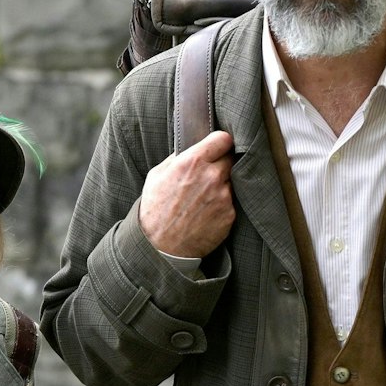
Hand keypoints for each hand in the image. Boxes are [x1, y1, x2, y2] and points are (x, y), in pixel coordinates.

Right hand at [138, 130, 235, 258]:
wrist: (161, 246)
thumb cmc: (155, 210)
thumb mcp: (157, 175)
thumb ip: (178, 159)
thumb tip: (192, 148)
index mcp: (192, 162)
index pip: (223, 138)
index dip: (220, 142)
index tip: (218, 146)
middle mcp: (211, 176)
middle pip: (230, 159)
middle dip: (221, 164)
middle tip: (209, 174)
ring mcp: (223, 196)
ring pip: (231, 181)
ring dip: (221, 186)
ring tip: (203, 199)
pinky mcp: (229, 214)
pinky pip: (230, 202)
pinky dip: (221, 205)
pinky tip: (206, 213)